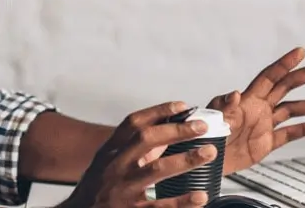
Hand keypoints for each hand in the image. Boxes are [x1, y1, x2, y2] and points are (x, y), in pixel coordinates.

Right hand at [61, 101, 218, 207]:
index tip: (182, 106)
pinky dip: (182, 201)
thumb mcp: (107, 163)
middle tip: (201, 126)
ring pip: (157, 170)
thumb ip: (132, 149)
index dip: (159, 111)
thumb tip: (165, 134)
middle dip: (176, 130)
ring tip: (209, 152)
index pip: (133, 123)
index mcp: (111, 151)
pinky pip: (161, 205)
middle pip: (146, 139)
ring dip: (186, 159)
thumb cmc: (96, 188)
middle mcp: (116, 166)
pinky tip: (200, 196)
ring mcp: (124, 188)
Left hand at [210, 47, 304, 173]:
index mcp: (247, 100)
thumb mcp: (213, 119)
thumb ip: (224, 107)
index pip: (270, 76)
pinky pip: (290, 133)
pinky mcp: (266, 142)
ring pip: (294, 110)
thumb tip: (233, 93)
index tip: (300, 52)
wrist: (205, 161)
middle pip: (287, 87)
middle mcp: (258, 108)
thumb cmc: (204, 137)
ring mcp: (264, 124)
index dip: (284, 64)